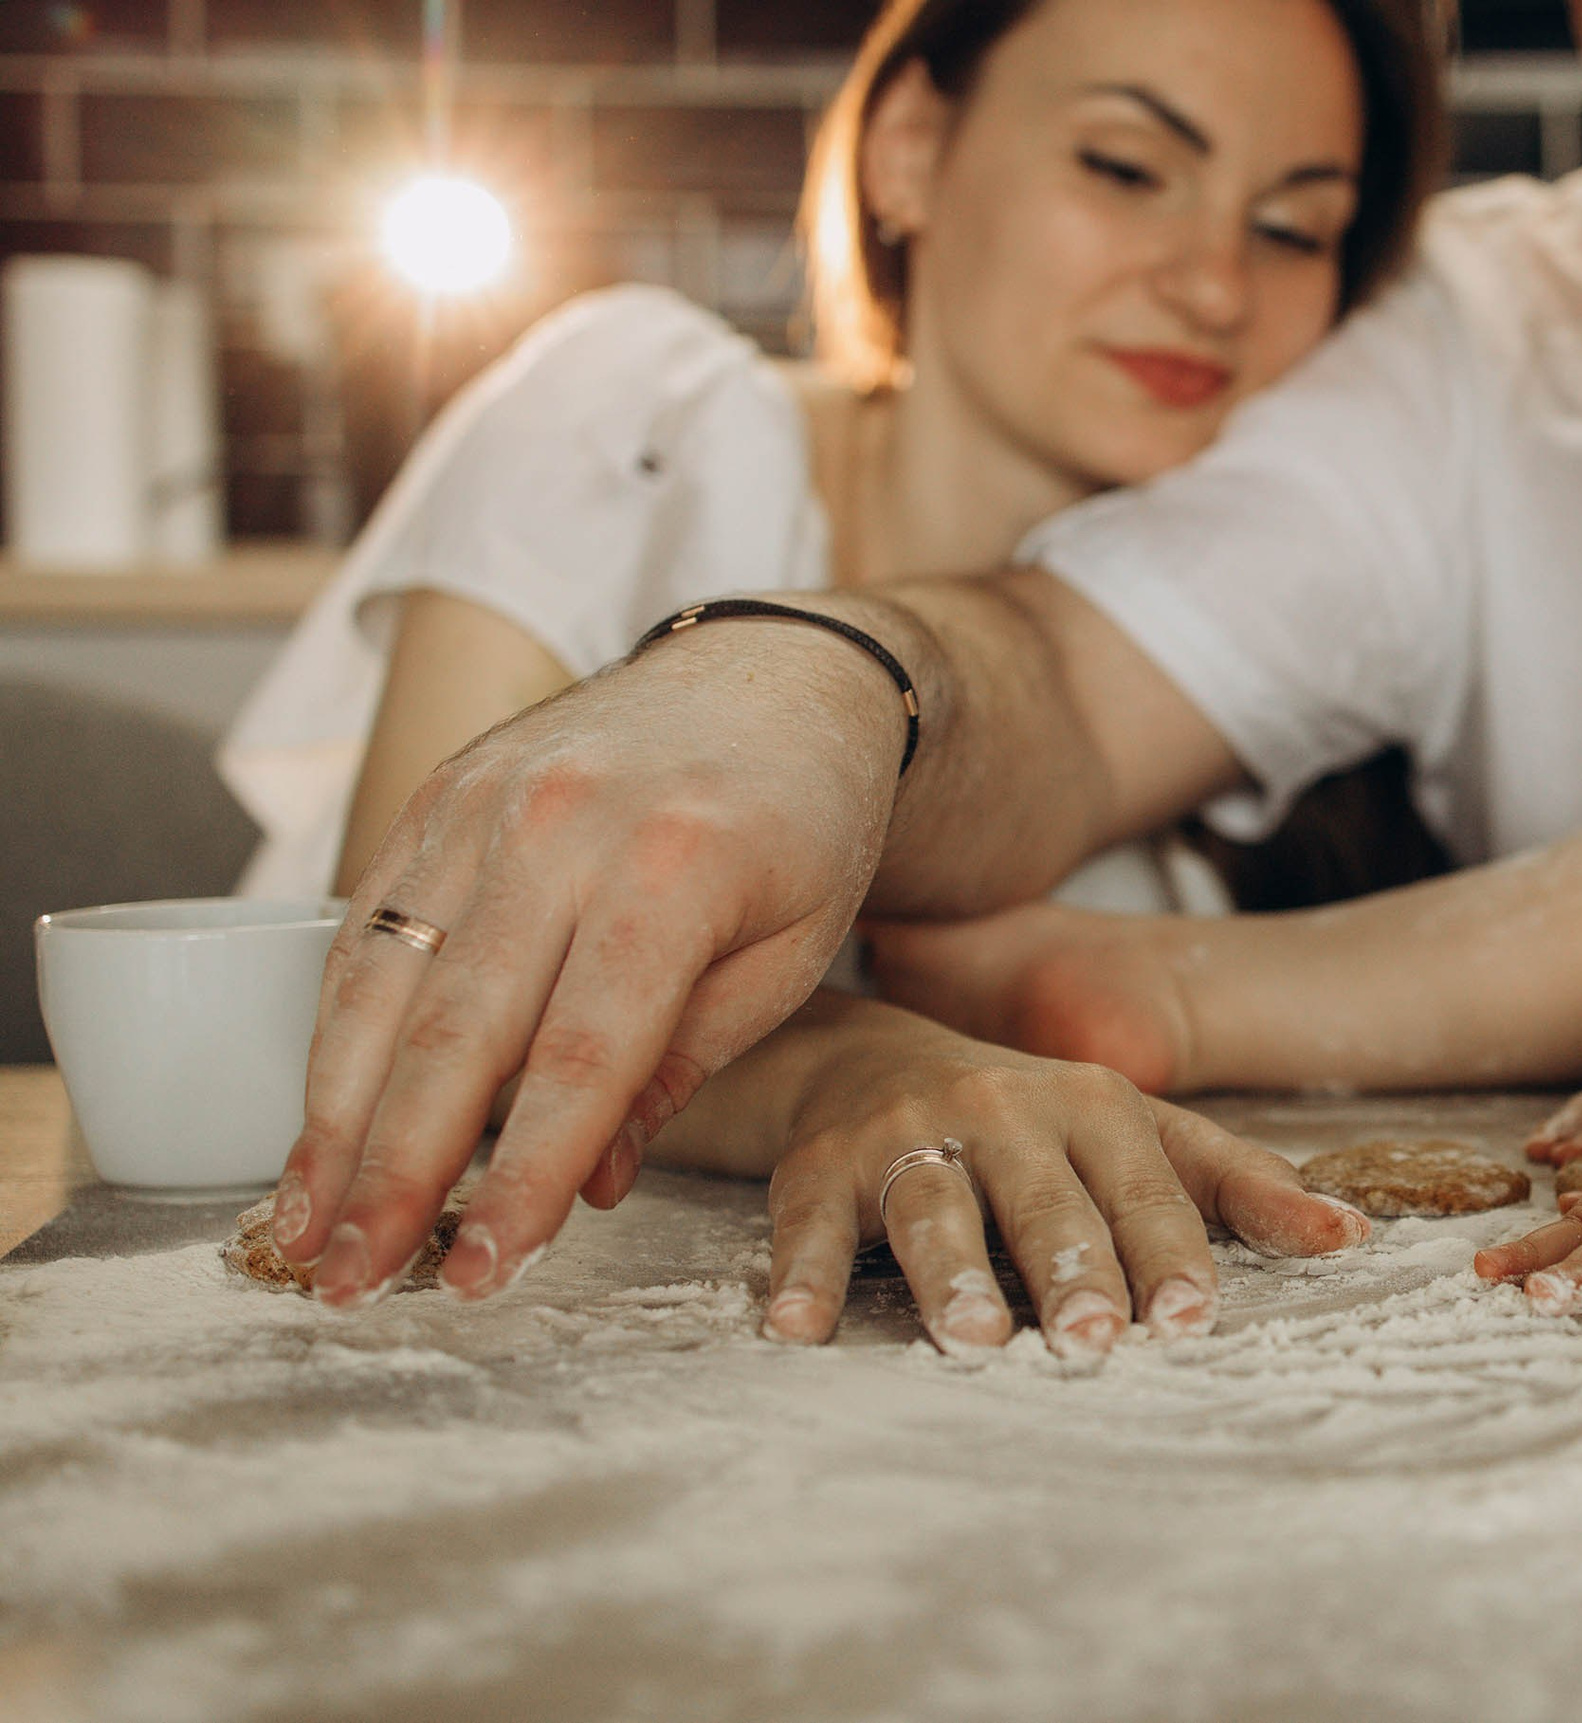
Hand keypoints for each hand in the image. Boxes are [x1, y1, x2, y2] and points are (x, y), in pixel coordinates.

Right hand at [273, 615, 916, 1307]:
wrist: (779, 675)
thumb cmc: (804, 825)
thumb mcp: (794, 949)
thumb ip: (686, 1066)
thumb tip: (587, 1186)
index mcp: (674, 868)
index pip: (579, 1057)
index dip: (522, 1176)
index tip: (485, 1271)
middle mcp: (561, 826)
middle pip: (457, 1030)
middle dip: (397, 1172)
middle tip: (357, 1282)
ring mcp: (485, 800)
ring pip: (381, 982)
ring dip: (332, 1118)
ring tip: (305, 1227)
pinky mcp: (438, 793)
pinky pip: (367, 926)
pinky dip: (333, 1032)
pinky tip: (319, 1121)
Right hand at [757, 1009, 1368, 1355]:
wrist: (869, 1055)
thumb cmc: (1035, 1119)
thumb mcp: (1142, 1133)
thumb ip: (1242, 1184)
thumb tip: (1351, 1239)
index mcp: (1093, 1107)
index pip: (1142, 1187)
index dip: (1167, 1250)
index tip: (1191, 1315)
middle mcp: (1003, 1111)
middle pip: (1042, 1202)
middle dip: (1069, 1269)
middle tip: (1094, 1340)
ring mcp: (908, 1135)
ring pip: (934, 1209)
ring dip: (950, 1277)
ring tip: (973, 1339)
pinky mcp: (820, 1166)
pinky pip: (810, 1225)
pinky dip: (803, 1277)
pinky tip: (797, 1331)